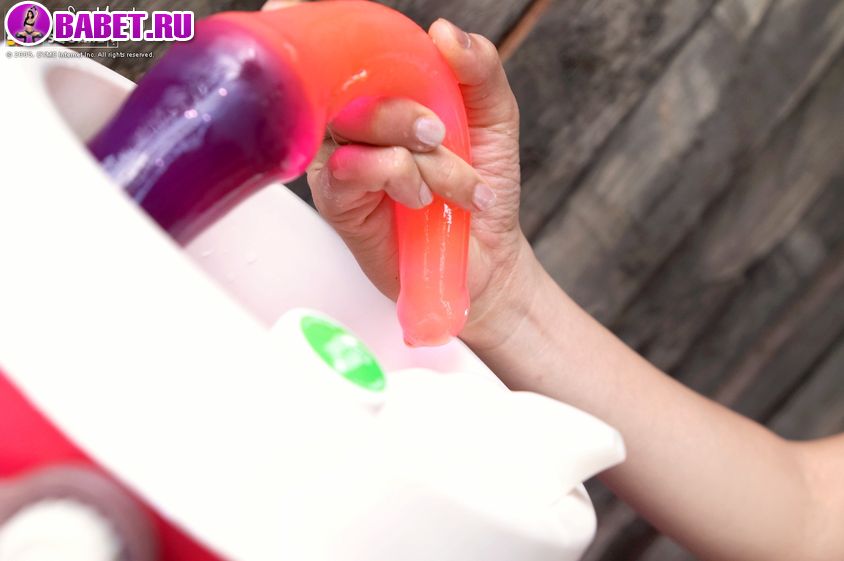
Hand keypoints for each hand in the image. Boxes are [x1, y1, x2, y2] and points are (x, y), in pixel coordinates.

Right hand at [264, 4, 536, 346]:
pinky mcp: (336, 199)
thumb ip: (479, 69)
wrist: (487, 254)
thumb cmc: (482, 181)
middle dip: (404, 110)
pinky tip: (420, 199)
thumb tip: (445, 32)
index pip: (337, 48)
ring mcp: (337, 158)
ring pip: (353, 124)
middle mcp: (352, 120)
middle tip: (440, 135)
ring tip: (452, 182)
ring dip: (415, 154)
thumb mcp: (494, 117)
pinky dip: (396, 176)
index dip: (317, 26)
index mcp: (381, 90)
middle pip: (345, 82)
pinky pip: (350, 168)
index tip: (295, 10)